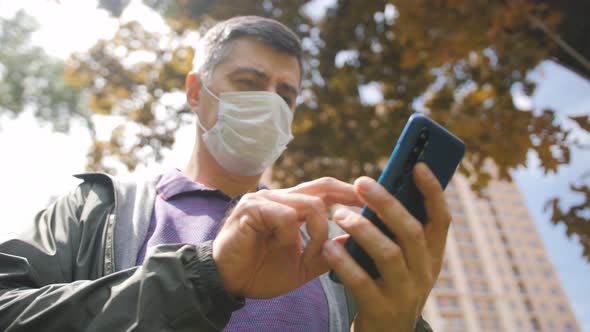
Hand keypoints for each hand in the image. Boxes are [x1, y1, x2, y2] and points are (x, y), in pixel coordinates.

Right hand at [212, 177, 361, 298]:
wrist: (227, 282)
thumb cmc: (261, 271)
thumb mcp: (302, 266)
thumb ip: (326, 253)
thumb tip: (354, 241)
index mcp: (290, 206)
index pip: (324, 189)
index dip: (347, 191)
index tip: (372, 199)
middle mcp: (279, 197)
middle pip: (321, 186)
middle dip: (346, 196)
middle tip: (365, 209)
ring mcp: (265, 200)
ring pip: (310, 205)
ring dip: (317, 234)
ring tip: (309, 255)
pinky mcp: (252, 209)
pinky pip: (286, 217)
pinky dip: (291, 236)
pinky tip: (281, 248)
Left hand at [323, 163, 450, 331]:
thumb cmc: (388, 286)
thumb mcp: (403, 261)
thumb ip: (397, 232)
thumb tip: (377, 191)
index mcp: (432, 256)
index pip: (441, 219)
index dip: (432, 191)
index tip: (417, 165)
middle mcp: (424, 273)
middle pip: (411, 231)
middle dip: (387, 203)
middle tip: (362, 182)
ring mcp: (405, 293)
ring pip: (388, 253)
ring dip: (362, 228)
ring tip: (338, 214)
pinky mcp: (381, 309)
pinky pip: (361, 280)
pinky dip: (344, 261)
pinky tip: (330, 246)